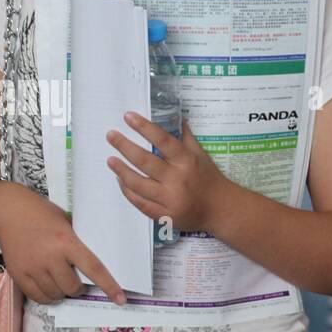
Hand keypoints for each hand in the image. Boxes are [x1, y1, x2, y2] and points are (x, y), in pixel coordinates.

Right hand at [0, 183, 125, 305]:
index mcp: (66, 241)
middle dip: (78, 288)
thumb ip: (77, 242)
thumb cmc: (40, 213)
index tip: (120, 298)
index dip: (108, 285)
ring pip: (55, 295)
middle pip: (72, 287)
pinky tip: (49, 288)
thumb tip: (92, 266)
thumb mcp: (65, 222)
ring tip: (61, 283)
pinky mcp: (19, 274)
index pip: (93, 268)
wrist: (7, 211)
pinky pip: (38, 297)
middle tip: (77, 283)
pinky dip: (47, 297)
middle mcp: (50, 256)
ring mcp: (33, 267)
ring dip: (62, 293)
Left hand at [106, 112, 227, 233]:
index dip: (144, 127)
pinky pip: (140, 203)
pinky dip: (127, 191)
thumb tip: (175, 117)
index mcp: (186, 161)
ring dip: (121, 170)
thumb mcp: (201, 155)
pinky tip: (120, 181)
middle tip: (110, 135)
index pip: (162, 140)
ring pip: (138, 184)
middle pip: (144, 161)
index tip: (128, 116)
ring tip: (110, 159)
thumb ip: (185, 138)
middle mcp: (177, 179)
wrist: (221, 209)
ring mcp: (169, 199)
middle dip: (124, 146)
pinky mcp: (164, 215)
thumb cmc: (209, 179)